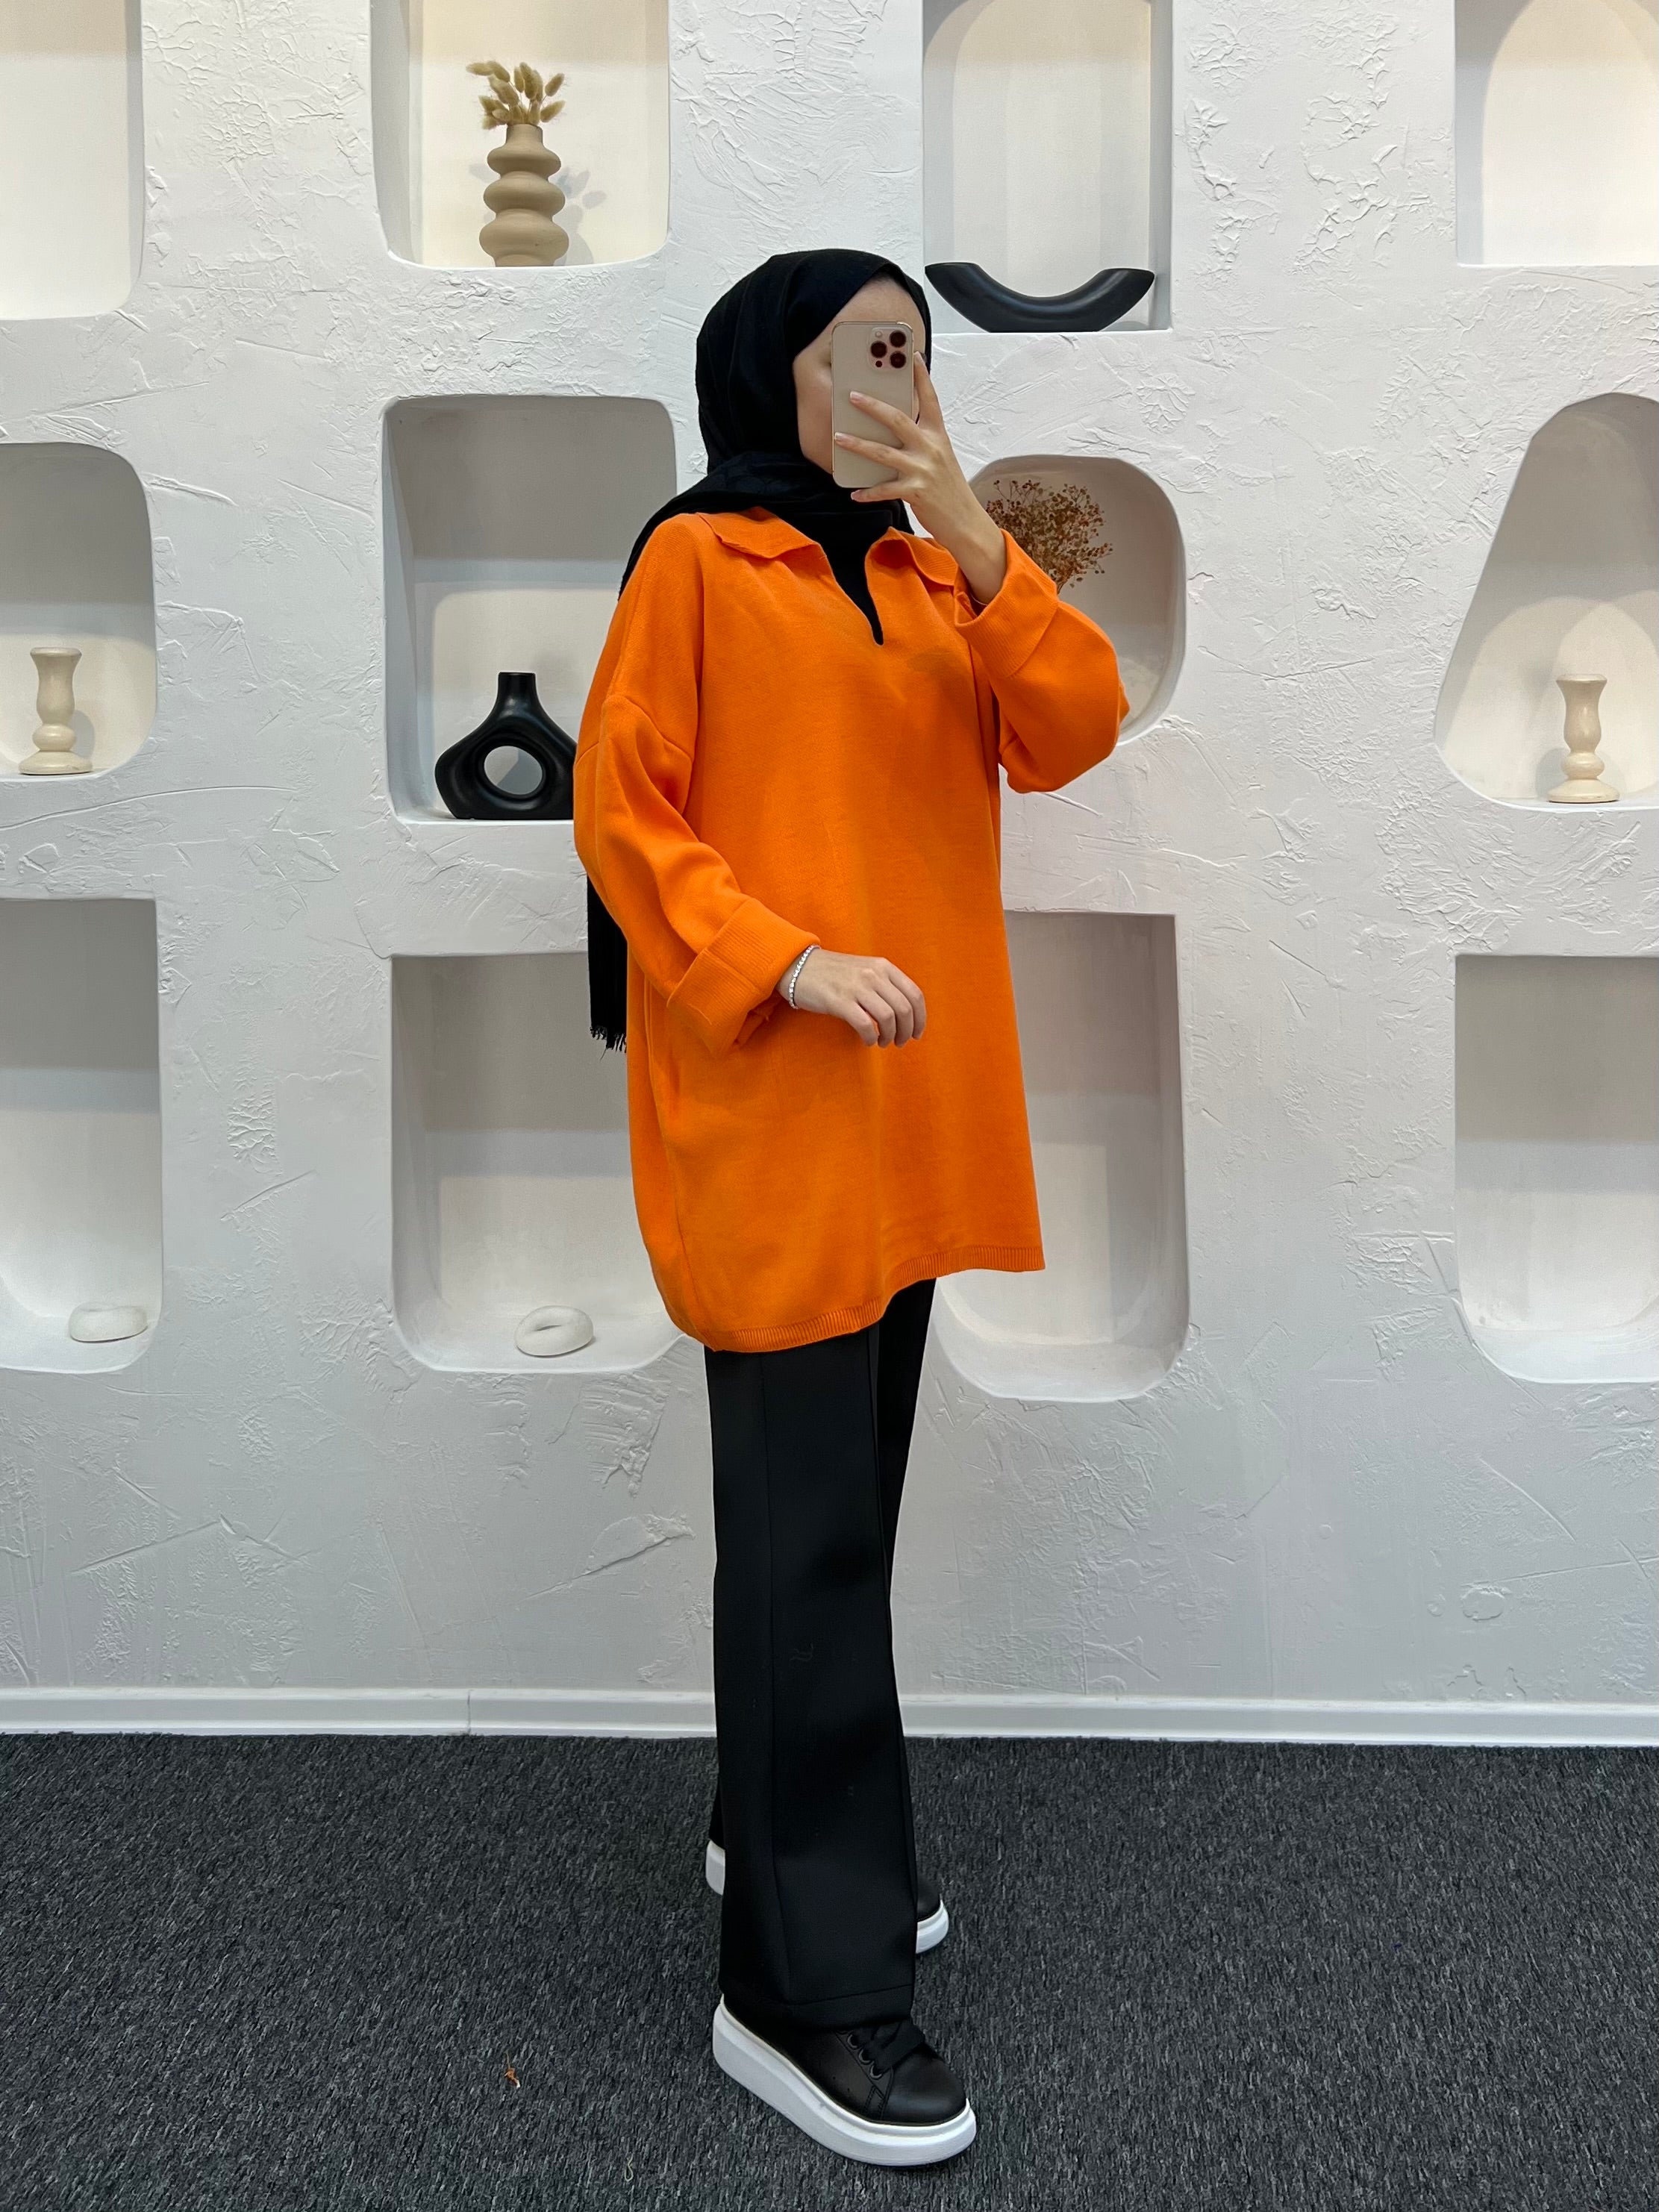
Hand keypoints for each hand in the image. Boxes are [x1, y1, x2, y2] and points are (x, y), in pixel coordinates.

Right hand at [783, 948, 925, 1046]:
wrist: (800, 967)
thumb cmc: (835, 973)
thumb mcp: (866, 970)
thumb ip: (886, 985)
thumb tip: (906, 1013)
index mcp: (884, 966)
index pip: (914, 994)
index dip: (920, 1018)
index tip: (917, 1033)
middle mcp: (873, 974)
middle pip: (904, 1009)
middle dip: (907, 1031)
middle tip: (900, 1042)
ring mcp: (857, 987)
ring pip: (888, 1018)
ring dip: (890, 1036)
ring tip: (883, 1042)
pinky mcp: (840, 1001)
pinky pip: (865, 1025)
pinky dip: (871, 1038)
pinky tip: (868, 1041)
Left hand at [835, 353, 1007, 604]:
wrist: (966, 521)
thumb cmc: (949, 488)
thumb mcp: (940, 457)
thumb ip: (921, 441)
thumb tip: (893, 429)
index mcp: (938, 435)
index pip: (929, 398)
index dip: (920, 375)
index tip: (911, 353)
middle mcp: (931, 448)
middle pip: (898, 419)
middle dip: (873, 406)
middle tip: (852, 396)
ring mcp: (923, 470)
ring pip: (884, 453)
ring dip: (858, 445)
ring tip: (839, 438)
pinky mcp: (916, 492)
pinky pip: (885, 490)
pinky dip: (868, 493)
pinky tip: (854, 493)